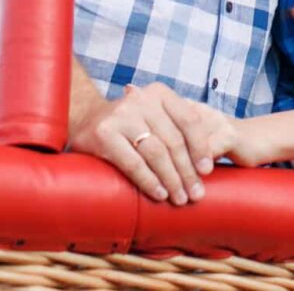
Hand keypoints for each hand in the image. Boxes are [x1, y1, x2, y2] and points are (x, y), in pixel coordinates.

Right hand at [70, 82, 236, 203]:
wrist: (85, 119)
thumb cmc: (130, 124)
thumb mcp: (154, 116)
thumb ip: (176, 129)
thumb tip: (208, 163)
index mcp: (159, 93)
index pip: (188, 119)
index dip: (201, 147)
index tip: (207, 171)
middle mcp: (141, 100)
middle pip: (173, 140)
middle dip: (187, 171)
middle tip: (196, 194)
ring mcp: (121, 116)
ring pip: (156, 153)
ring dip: (171, 180)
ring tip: (180, 198)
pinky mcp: (103, 134)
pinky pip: (133, 163)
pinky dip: (149, 181)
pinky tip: (159, 194)